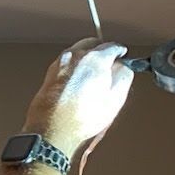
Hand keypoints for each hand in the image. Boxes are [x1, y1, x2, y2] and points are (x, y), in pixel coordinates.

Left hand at [23, 38, 134, 154]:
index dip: (120, 52)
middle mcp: (75, 56)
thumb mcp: (115, 99)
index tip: (123, 55)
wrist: (53, 129)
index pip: (113, 46)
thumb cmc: (82, 118)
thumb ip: (123, 76)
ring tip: (94, 74)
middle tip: (109, 64)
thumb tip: (123, 66)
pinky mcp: (50, 72)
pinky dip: (75, 65)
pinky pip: (67, 61)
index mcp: (95, 59)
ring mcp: (60, 62)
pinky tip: (79, 79)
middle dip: (103, 51)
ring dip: (88, 56)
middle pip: (93, 44)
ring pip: (78, 51)